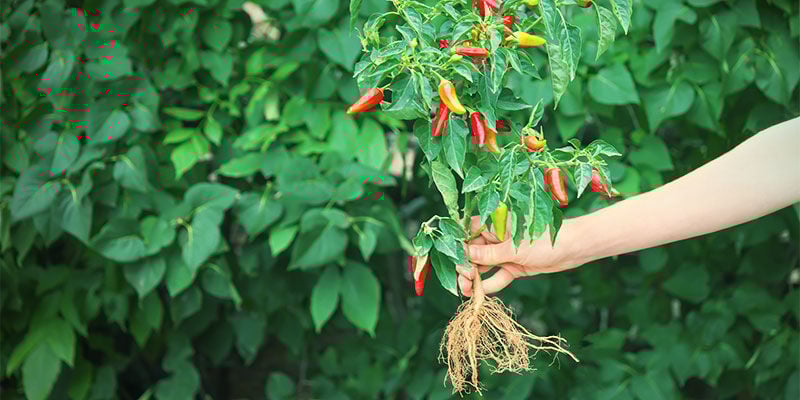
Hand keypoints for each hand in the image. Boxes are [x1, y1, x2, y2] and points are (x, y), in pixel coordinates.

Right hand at [456, 216, 574, 296]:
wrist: (573, 248)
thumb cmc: (544, 239)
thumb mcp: (514, 248)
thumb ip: (488, 254)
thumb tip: (465, 255)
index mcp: (495, 224)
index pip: (469, 233)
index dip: (459, 247)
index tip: (454, 261)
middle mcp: (497, 237)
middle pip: (473, 252)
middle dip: (466, 267)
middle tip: (463, 281)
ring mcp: (505, 252)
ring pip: (484, 266)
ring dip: (475, 279)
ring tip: (466, 291)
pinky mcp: (514, 266)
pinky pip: (497, 276)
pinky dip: (489, 285)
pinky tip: (480, 294)